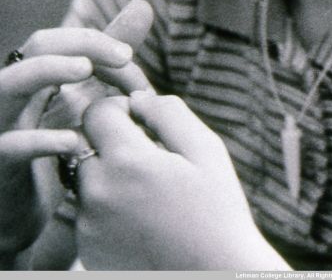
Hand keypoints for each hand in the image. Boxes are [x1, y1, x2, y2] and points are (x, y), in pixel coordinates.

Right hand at [0, 0, 152, 258]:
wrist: (18, 216)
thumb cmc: (48, 148)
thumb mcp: (83, 96)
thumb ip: (107, 57)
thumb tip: (142, 5)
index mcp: (31, 77)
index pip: (55, 39)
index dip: (94, 41)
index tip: (129, 56)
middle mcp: (12, 94)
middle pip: (36, 48)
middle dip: (80, 44)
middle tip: (122, 56)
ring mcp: (0, 126)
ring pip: (10, 84)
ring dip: (49, 70)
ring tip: (85, 69)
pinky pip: (10, 146)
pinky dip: (41, 140)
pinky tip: (75, 141)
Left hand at [76, 93, 288, 270]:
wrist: (213, 277)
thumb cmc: (216, 211)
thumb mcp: (205, 149)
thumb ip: (168, 113)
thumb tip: (137, 99)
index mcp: (127, 162)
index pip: (96, 112)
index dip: (120, 108)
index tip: (143, 122)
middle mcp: (98, 194)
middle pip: (85, 143)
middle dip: (112, 141)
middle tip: (150, 156)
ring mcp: (89, 227)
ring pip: (85, 178)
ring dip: (109, 173)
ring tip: (150, 191)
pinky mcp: (88, 250)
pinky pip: (88, 212)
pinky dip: (108, 206)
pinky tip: (143, 218)